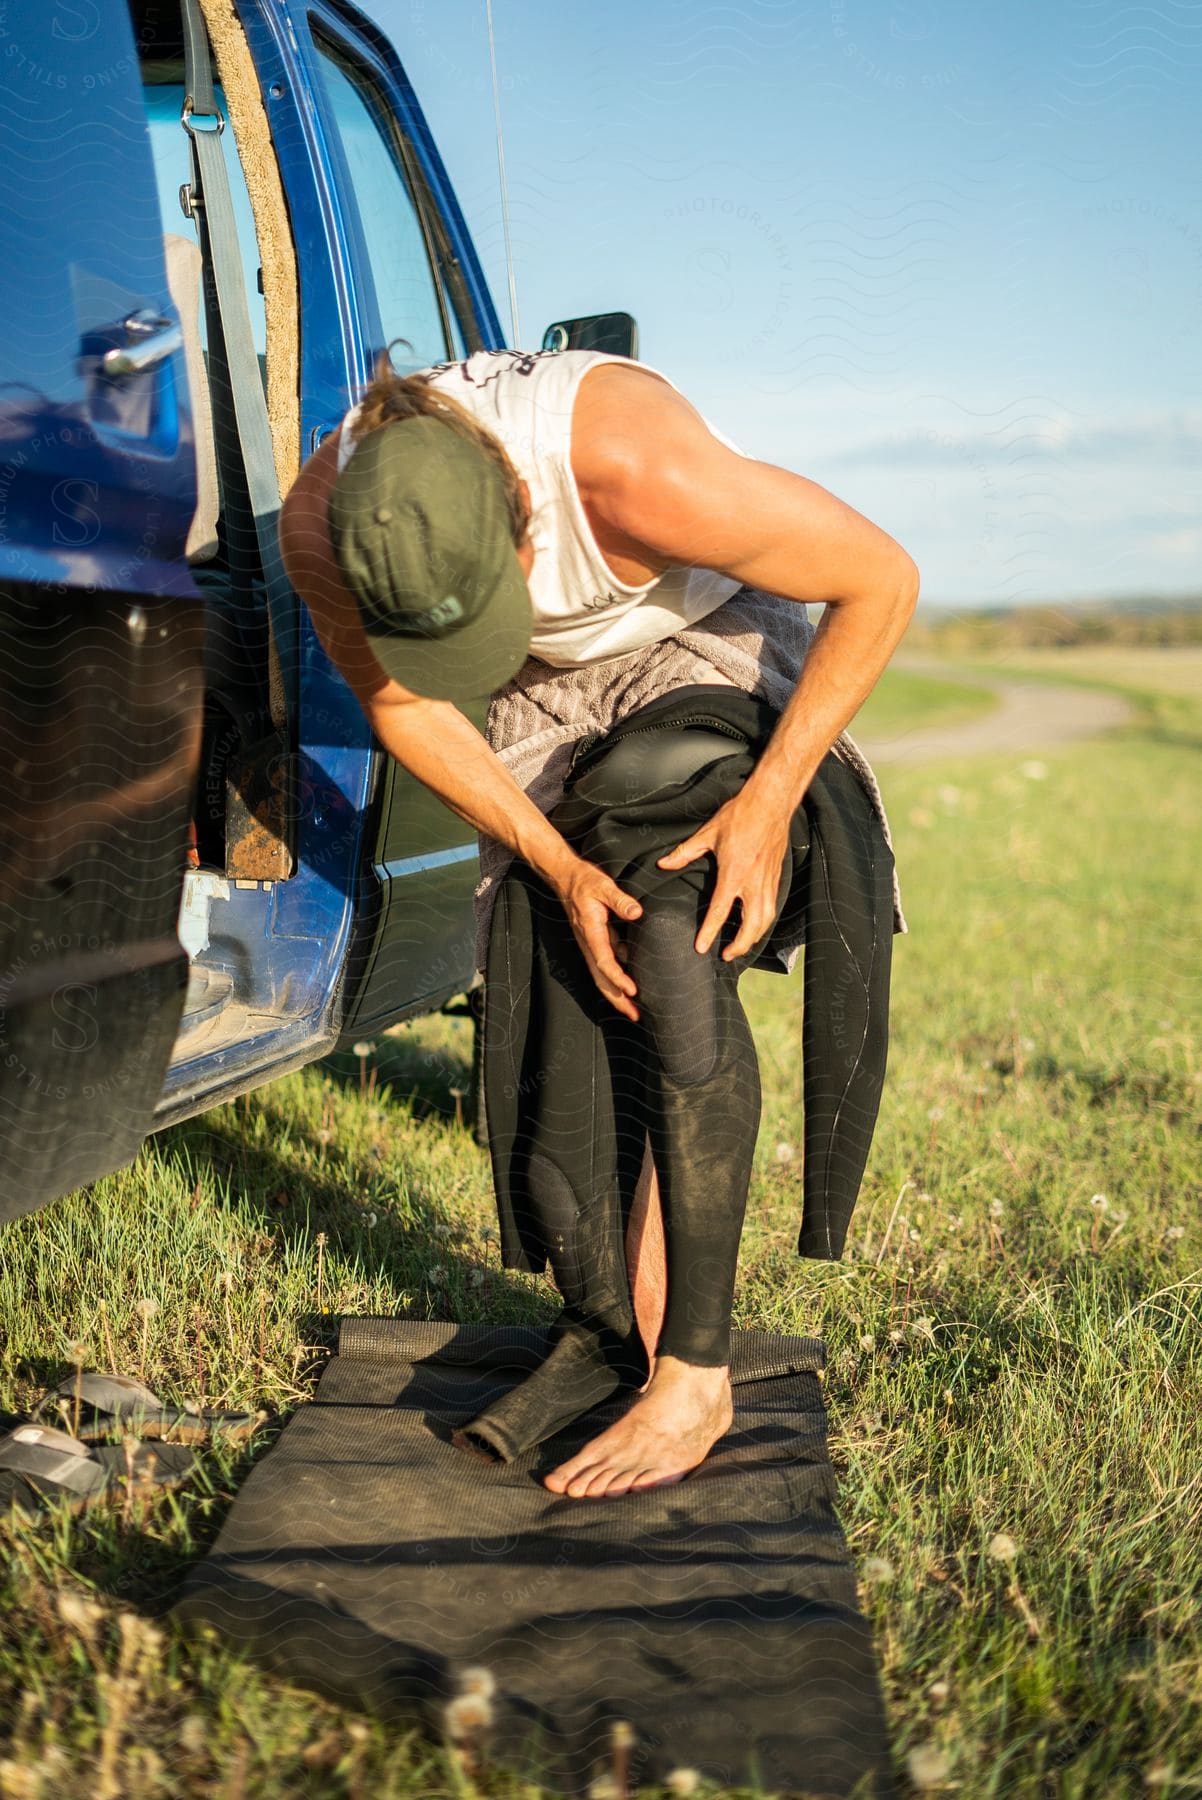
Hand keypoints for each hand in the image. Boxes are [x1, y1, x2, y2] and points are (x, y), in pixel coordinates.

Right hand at [550, 855, 643, 1022]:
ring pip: (601, 977)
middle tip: (636, 1016)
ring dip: (617, 994)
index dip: (619, 979)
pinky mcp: (594, 941)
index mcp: (591, 932)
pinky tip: (629, 986)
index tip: (633, 991)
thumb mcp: (603, 885)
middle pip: (601, 980)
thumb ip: (620, 899)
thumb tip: (637, 913)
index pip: (604, 962)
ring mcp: (590, 944)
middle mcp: (588, 943)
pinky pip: (604, 967)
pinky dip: (615, 980)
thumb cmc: (583, 880)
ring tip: (634, 1010)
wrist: (564, 876)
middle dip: (618, 1000)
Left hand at [655, 787, 790, 961]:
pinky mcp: (776, 877)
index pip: (719, 910)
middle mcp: (754, 881)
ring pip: (766, 919)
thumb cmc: (740, 815)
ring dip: (753, 937)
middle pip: (751, 925)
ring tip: (740, 946)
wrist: (771, 802)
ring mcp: (767, 880)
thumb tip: (664, 864)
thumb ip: (685, 853)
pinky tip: (755, 925)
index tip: (701, 948)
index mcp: (734, 872)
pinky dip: (764, 922)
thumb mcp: (708, 833)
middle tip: (726, 956)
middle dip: (740, 945)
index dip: (710, 932)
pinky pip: (772, 907)